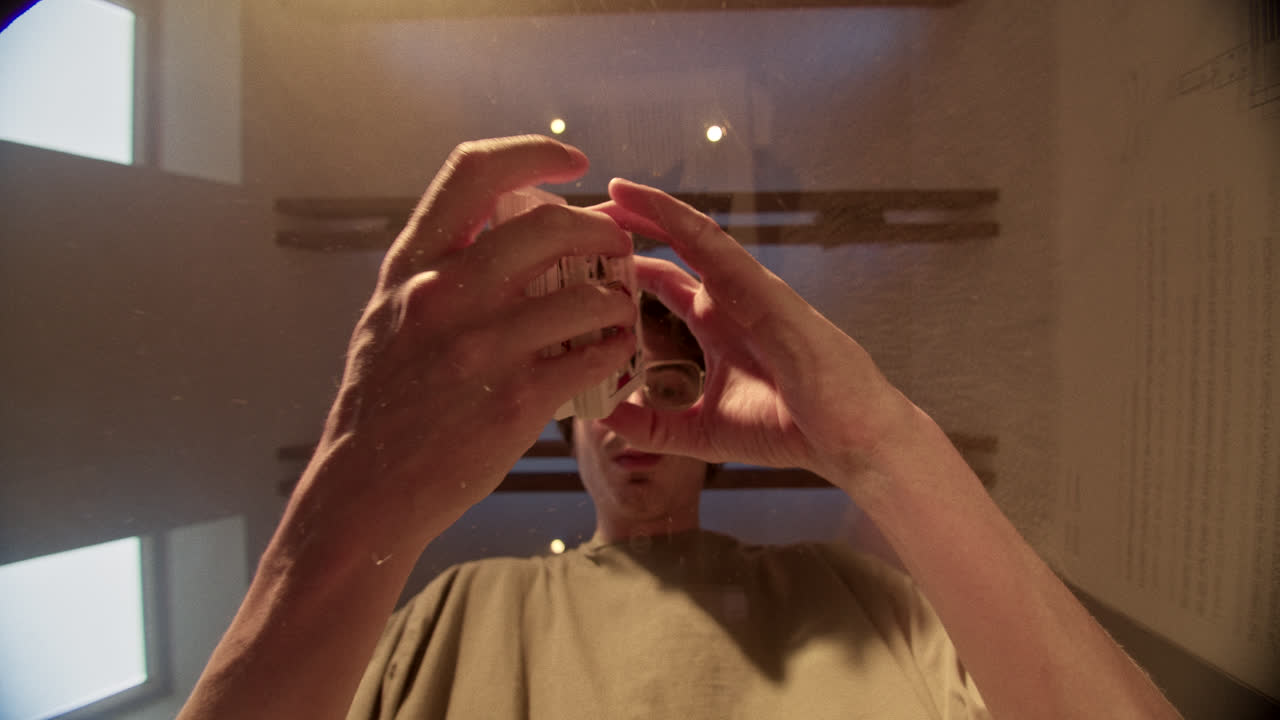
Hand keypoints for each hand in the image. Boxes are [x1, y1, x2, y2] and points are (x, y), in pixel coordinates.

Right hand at [299, 137, 636, 555]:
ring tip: (620, 306)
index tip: (573, 162)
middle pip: (548, 225)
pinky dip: (615, 348)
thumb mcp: (389, 315)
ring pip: (586, 294)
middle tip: (616, 243)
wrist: (365, 489)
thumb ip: (436, 271)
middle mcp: (442, 294)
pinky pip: (592, 355)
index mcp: (412, 266)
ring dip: (617, 297)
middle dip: (599, 229)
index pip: (473, 172)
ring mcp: (481, 347)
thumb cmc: (383, 402)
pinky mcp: (514, 399)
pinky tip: (614, 351)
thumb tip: (497, 228)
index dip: (533, 153)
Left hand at [595, 178, 914, 485]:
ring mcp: (744, 287)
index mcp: (712, 325)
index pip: (658, 282)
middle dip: (625, 229)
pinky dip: (675, 217)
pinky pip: (712, 241)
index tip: (572, 258)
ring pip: (687, 233)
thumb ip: (653, 425)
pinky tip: (642, 200)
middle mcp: (725, 298)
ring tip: (608, 189)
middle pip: (666, 248)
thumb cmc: (789, 430)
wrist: (846, 439)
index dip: (618, 267)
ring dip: (647, 209)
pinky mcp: (760, 286)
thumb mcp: (700, 432)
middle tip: (577, 215)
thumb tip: (603, 421)